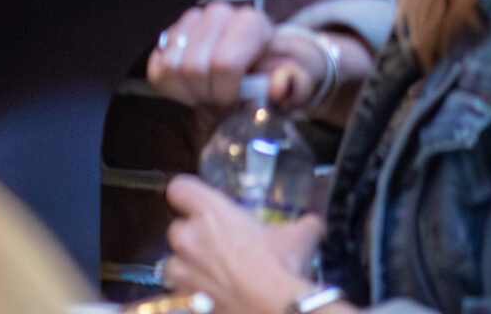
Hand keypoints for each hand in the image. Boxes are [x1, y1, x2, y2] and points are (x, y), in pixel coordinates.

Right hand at [149, 2, 349, 113]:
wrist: (265, 63)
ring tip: (209, 95)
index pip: (223, 63)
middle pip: (194, 68)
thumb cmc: (281, 74)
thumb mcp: (299, 82)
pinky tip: (191, 88)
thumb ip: (296, 83)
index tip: (236, 103)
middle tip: (222, 103)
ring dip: (188, 91)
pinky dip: (171, 87)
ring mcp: (190, 21)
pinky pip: (155, 67)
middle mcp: (218, 14)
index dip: (226, 92)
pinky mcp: (169, 34)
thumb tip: (279, 84)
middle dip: (207, 95)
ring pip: (171, 66)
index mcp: (250, 23)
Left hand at [164, 176, 323, 313]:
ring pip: (175, 265)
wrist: (277, 311)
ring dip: (191, 271)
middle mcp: (188, 238)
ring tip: (217, 281)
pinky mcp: (184, 302)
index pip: (179, 188)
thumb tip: (316, 224)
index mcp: (209, 212)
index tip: (200, 207)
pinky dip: (194, 299)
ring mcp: (183, 273)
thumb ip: (302, 224)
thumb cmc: (281, 270)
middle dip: (194, 240)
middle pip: (177, 230)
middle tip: (218, 251)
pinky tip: (215, 301)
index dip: (189, 197)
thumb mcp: (297, 237)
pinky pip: (181, 297)